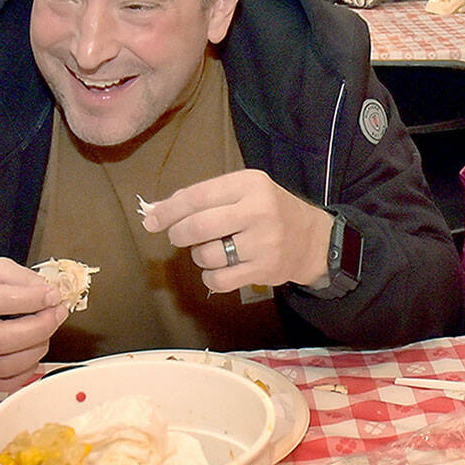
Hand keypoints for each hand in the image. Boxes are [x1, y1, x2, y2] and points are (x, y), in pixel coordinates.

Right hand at [0, 258, 67, 390]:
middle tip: (57, 316)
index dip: (31, 301)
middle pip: (0, 340)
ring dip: (35, 352)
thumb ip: (23, 279)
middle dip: (39, 329)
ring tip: (46, 335)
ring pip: (2, 366)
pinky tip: (34, 357)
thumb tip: (51, 296)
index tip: (53, 297)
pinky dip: (25, 374)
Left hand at [141, 169, 335, 292]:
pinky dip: (210, 277)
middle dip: (178, 234)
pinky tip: (218, 269)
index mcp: (250, 184)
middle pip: (198, 226)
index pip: (197, 196)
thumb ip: (203, 198)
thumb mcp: (243, 191)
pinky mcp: (264, 269)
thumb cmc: (269, 210)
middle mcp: (258, 210)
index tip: (151, 219)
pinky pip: (219, 280)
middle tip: (177, 236)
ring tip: (210, 250)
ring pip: (206, 255)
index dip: (169, 209)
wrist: (312, 239)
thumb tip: (154, 211)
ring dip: (198, 255)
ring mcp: (263, 242)